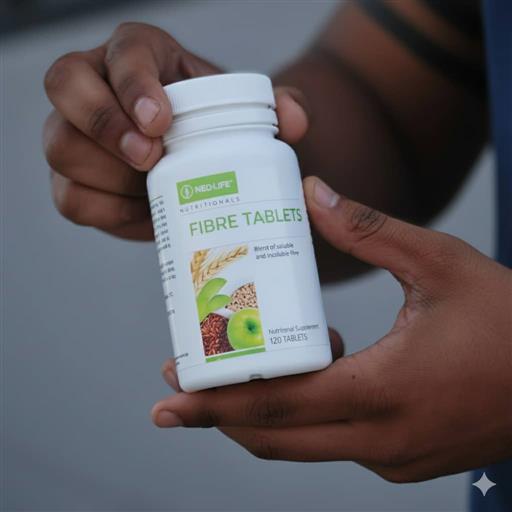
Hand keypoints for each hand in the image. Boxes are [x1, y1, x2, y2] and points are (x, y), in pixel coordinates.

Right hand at [43, 22, 307, 239]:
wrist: (196, 164)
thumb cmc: (216, 128)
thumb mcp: (247, 111)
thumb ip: (278, 108)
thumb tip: (293, 120)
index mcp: (137, 57)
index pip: (119, 54)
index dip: (132, 85)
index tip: (161, 121)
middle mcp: (96, 86)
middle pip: (66, 89)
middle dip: (106, 126)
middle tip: (150, 158)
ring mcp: (78, 134)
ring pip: (62, 148)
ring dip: (108, 175)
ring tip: (154, 190)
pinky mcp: (76, 181)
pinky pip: (71, 198)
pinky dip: (106, 211)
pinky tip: (145, 212)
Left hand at [152, 177, 511, 482]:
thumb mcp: (440, 263)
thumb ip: (370, 230)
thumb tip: (312, 195)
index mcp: (386, 391)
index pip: (276, 408)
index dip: (214, 405)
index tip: (168, 400)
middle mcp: (383, 439)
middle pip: (274, 437)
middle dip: (219, 414)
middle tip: (181, 379)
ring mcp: (394, 457)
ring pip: (301, 443)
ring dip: (259, 413)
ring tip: (235, 368)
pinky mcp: (404, 457)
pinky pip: (334, 440)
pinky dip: (304, 412)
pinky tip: (309, 367)